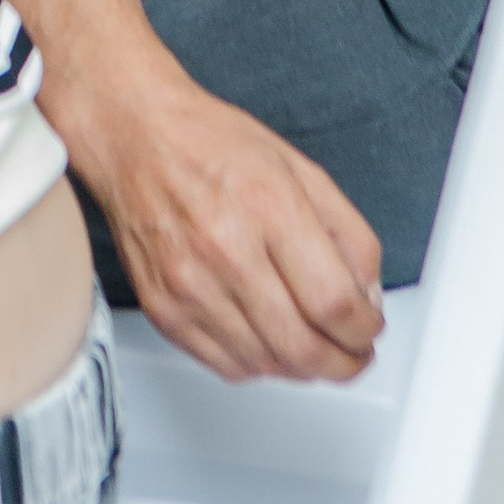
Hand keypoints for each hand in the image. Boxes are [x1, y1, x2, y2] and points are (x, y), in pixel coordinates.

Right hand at [79, 42, 384, 382]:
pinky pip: (226, 366)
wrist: (134, 136)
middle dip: (343, 362)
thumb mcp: (300, 168)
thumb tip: (367, 297)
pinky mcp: (164, 309)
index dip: (364, 330)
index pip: (334, 302)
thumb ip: (347, 233)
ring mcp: (189, 285)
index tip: (368, 329)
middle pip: (303, 346)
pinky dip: (259, 365)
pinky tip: (270, 341)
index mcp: (268, 206)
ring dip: (303, 367)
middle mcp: (226, 249)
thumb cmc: (210, 144)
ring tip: (314, 345)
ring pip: (267, 364)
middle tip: (353, 354)